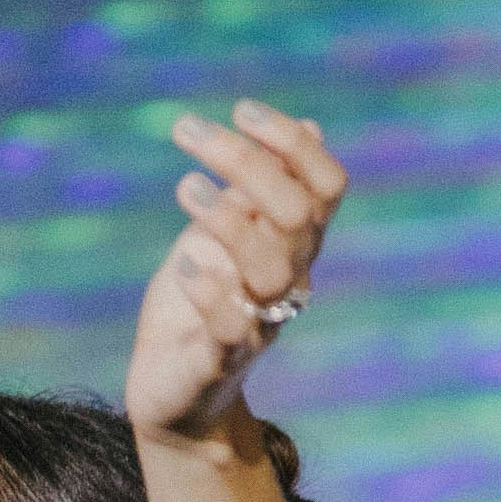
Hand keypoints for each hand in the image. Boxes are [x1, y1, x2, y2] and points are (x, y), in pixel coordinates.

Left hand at [127, 99, 349, 446]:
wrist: (174, 391)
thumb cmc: (199, 303)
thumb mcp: (224, 232)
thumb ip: (259, 187)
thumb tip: (310, 126)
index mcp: (295, 244)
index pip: (326, 185)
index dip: (293, 143)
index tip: (242, 110)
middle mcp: (289, 281)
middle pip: (297, 214)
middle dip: (246, 161)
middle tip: (187, 130)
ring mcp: (259, 322)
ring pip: (272, 267)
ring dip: (227, 219)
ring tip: (185, 187)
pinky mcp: (221, 361)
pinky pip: (232, 326)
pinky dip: (208, 289)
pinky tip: (183, 267)